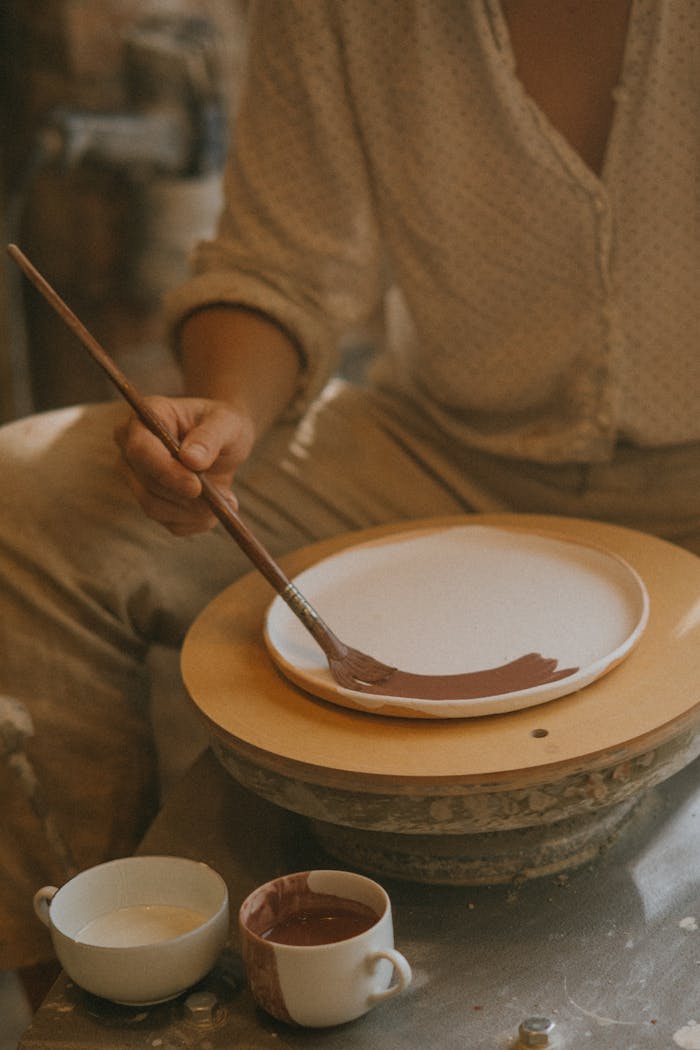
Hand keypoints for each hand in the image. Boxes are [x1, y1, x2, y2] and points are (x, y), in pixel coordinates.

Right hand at [114, 396, 254, 534]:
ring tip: (226, 499)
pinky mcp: (149, 501)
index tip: (196, 486)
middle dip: (186, 496)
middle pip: (146, 484)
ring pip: (154, 507)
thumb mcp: (226, 422)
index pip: (140, 450)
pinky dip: (196, 521)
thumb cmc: (222, 424)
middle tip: (224, 498)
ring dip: (193, 511)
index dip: (166, 471)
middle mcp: (130, 448)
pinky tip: (215, 508)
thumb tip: (191, 459)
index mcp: (143, 419)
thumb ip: (210, 437)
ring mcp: (135, 477)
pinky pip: (169, 523)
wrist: (224, 442)